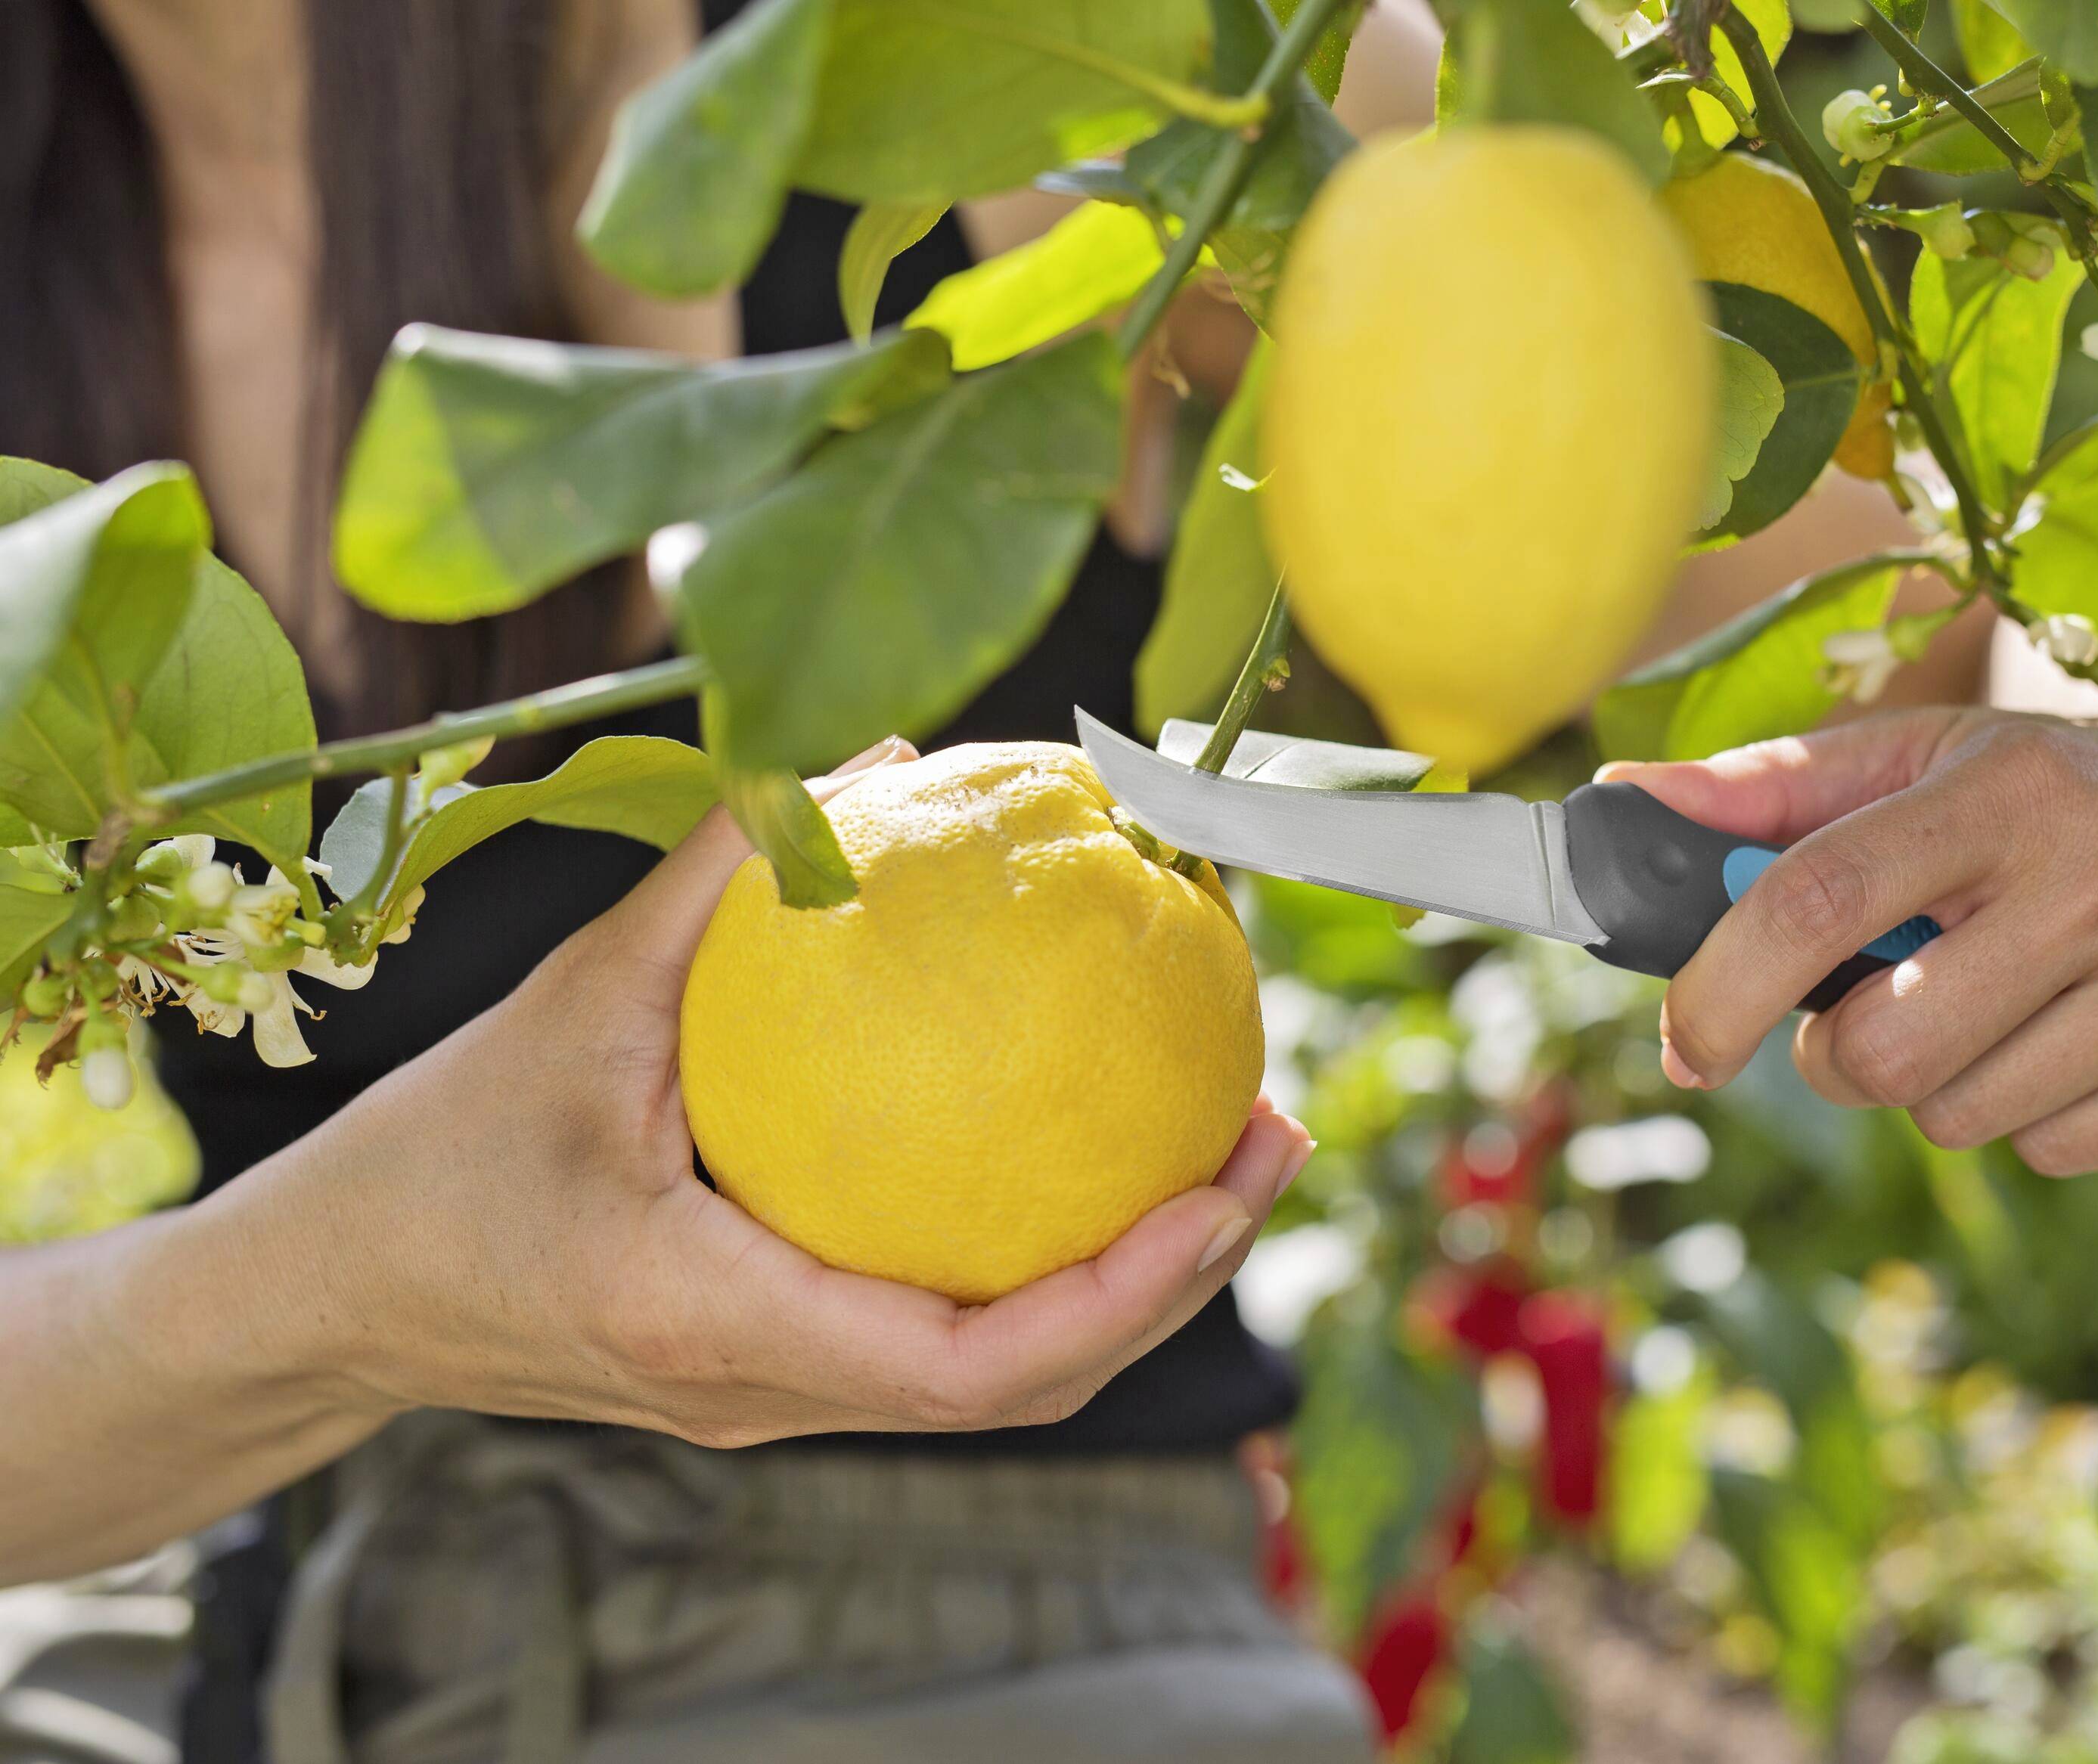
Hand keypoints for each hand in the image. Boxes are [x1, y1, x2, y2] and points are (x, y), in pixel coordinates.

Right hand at [193, 738, 1309, 1446]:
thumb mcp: (573, 998)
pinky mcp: (780, 1371)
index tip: (1216, 1191)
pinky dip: (1042, 1267)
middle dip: (1174, 1282)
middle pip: (1026, 1389)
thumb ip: (727, 877)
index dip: (1118, 1294)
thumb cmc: (435, 1156)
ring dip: (1130, 1283)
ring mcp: (782, 1399)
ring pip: (998, 1379)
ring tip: (1227, 1152)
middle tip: (1273, 1139)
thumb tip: (881, 749)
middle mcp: (772, 1391)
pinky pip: (943, 1337)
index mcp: (721, 1323)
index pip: (967, 1365)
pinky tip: (1089, 1156)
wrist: (340, 1295)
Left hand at [1600, 709, 2097, 1174]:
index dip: (1721, 986)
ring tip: (1999, 1002)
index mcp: (2014, 787)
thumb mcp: (1911, 764)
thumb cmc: (2041, 799)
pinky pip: (2056, 1153)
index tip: (1684, 1046)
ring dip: (1941, 1084)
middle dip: (1840, 1054)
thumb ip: (1761, 794)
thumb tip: (1614, 805)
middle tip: (1877, 1006)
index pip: (1819, 898)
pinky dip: (2038, 1115)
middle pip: (1884, 1052)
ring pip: (1964, 1120)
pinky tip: (2084, 1034)